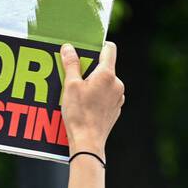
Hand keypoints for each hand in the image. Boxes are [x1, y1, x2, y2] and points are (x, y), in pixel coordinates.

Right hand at [60, 41, 123, 157]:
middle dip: (90, 68)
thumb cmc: (79, 114)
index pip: (109, 49)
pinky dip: (97, 95)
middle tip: (74, 76)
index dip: (98, 45)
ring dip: (93, 83)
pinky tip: (84, 105)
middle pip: (105, 67)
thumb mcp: (70, 86)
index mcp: (107, 75)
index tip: (86, 50)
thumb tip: (69, 48)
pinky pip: (107, 95)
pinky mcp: (116, 109)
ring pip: (106, 82)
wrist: (88, 142)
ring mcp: (118, 98)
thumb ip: (71, 64)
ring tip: (77, 93)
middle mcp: (117, 84)